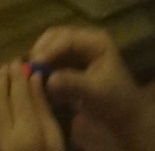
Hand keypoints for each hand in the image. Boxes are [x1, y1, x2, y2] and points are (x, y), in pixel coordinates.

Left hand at [0, 64, 64, 150]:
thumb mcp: (54, 140)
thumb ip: (43, 109)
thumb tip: (35, 78)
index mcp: (25, 134)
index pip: (18, 95)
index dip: (17, 75)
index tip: (19, 61)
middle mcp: (1, 135)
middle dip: (2, 77)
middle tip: (9, 65)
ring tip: (4, 77)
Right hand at [27, 28, 145, 150]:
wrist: (125, 117)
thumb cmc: (115, 101)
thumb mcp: (94, 91)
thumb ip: (72, 83)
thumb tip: (48, 80)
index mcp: (96, 41)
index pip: (67, 38)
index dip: (49, 49)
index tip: (35, 64)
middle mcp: (85, 41)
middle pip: (56, 38)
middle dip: (41, 51)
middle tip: (28, 67)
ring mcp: (78, 52)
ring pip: (51, 49)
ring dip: (41, 61)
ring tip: (30, 75)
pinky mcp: (72, 64)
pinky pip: (53, 62)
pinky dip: (45, 71)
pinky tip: (38, 82)